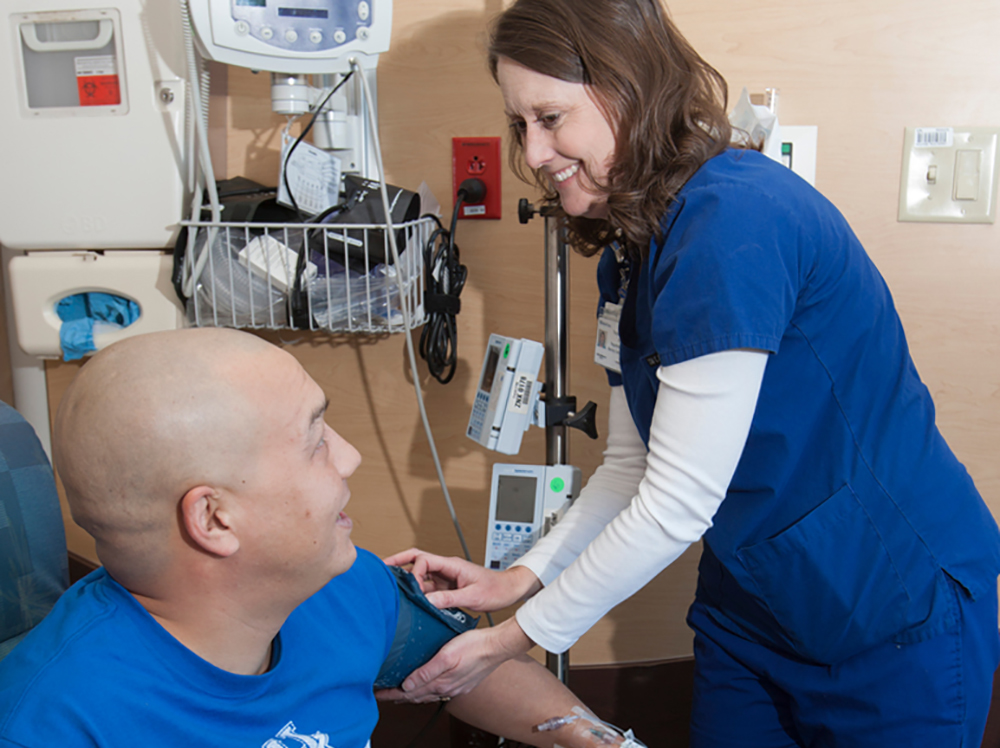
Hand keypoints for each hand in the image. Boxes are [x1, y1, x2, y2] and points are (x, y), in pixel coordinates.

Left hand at [375, 617, 533, 702]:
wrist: (497, 646)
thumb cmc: (474, 646)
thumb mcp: (446, 655)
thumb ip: (426, 671)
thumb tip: (407, 685)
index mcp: (441, 683)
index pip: (410, 693)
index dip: (392, 693)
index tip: (379, 694)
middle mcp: (447, 689)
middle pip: (417, 696)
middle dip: (399, 696)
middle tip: (384, 694)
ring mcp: (455, 687)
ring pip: (428, 694)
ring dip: (413, 694)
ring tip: (401, 692)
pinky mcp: (462, 682)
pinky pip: (440, 690)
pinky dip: (427, 690)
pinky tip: (428, 685)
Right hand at [383, 548, 541, 610]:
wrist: (509, 591)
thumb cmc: (496, 590)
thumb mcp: (472, 596)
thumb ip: (449, 598)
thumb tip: (428, 601)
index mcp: (451, 565)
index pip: (423, 559)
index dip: (413, 571)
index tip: (411, 587)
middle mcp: (446, 568)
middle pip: (417, 561)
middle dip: (399, 563)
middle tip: (382, 569)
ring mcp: (446, 578)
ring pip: (421, 576)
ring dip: (409, 581)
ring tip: (394, 590)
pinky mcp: (448, 587)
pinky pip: (429, 588)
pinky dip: (419, 593)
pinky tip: (412, 602)